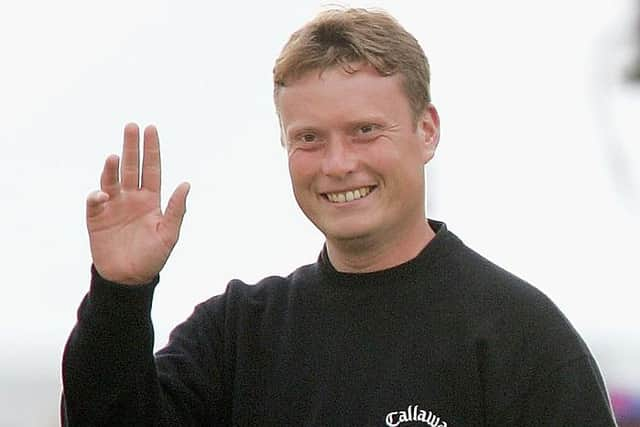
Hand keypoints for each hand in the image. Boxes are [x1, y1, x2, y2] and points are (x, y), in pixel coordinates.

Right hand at [86, 123, 189, 284]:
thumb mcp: (169, 234)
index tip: (151, 129)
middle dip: (131, 146)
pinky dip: (97, 196)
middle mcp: (132, 198)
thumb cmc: (153, 257)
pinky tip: (103, 194)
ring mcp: (113, 206)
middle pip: (131, 167)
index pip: (151, 169)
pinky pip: (95, 202)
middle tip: (131, 126)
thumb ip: (177, 209)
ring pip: (112, 180)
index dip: (151, 150)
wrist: (129, 279)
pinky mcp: (97, 218)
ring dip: (112, 167)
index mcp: (151, 200)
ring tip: (115, 156)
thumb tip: (186, 184)